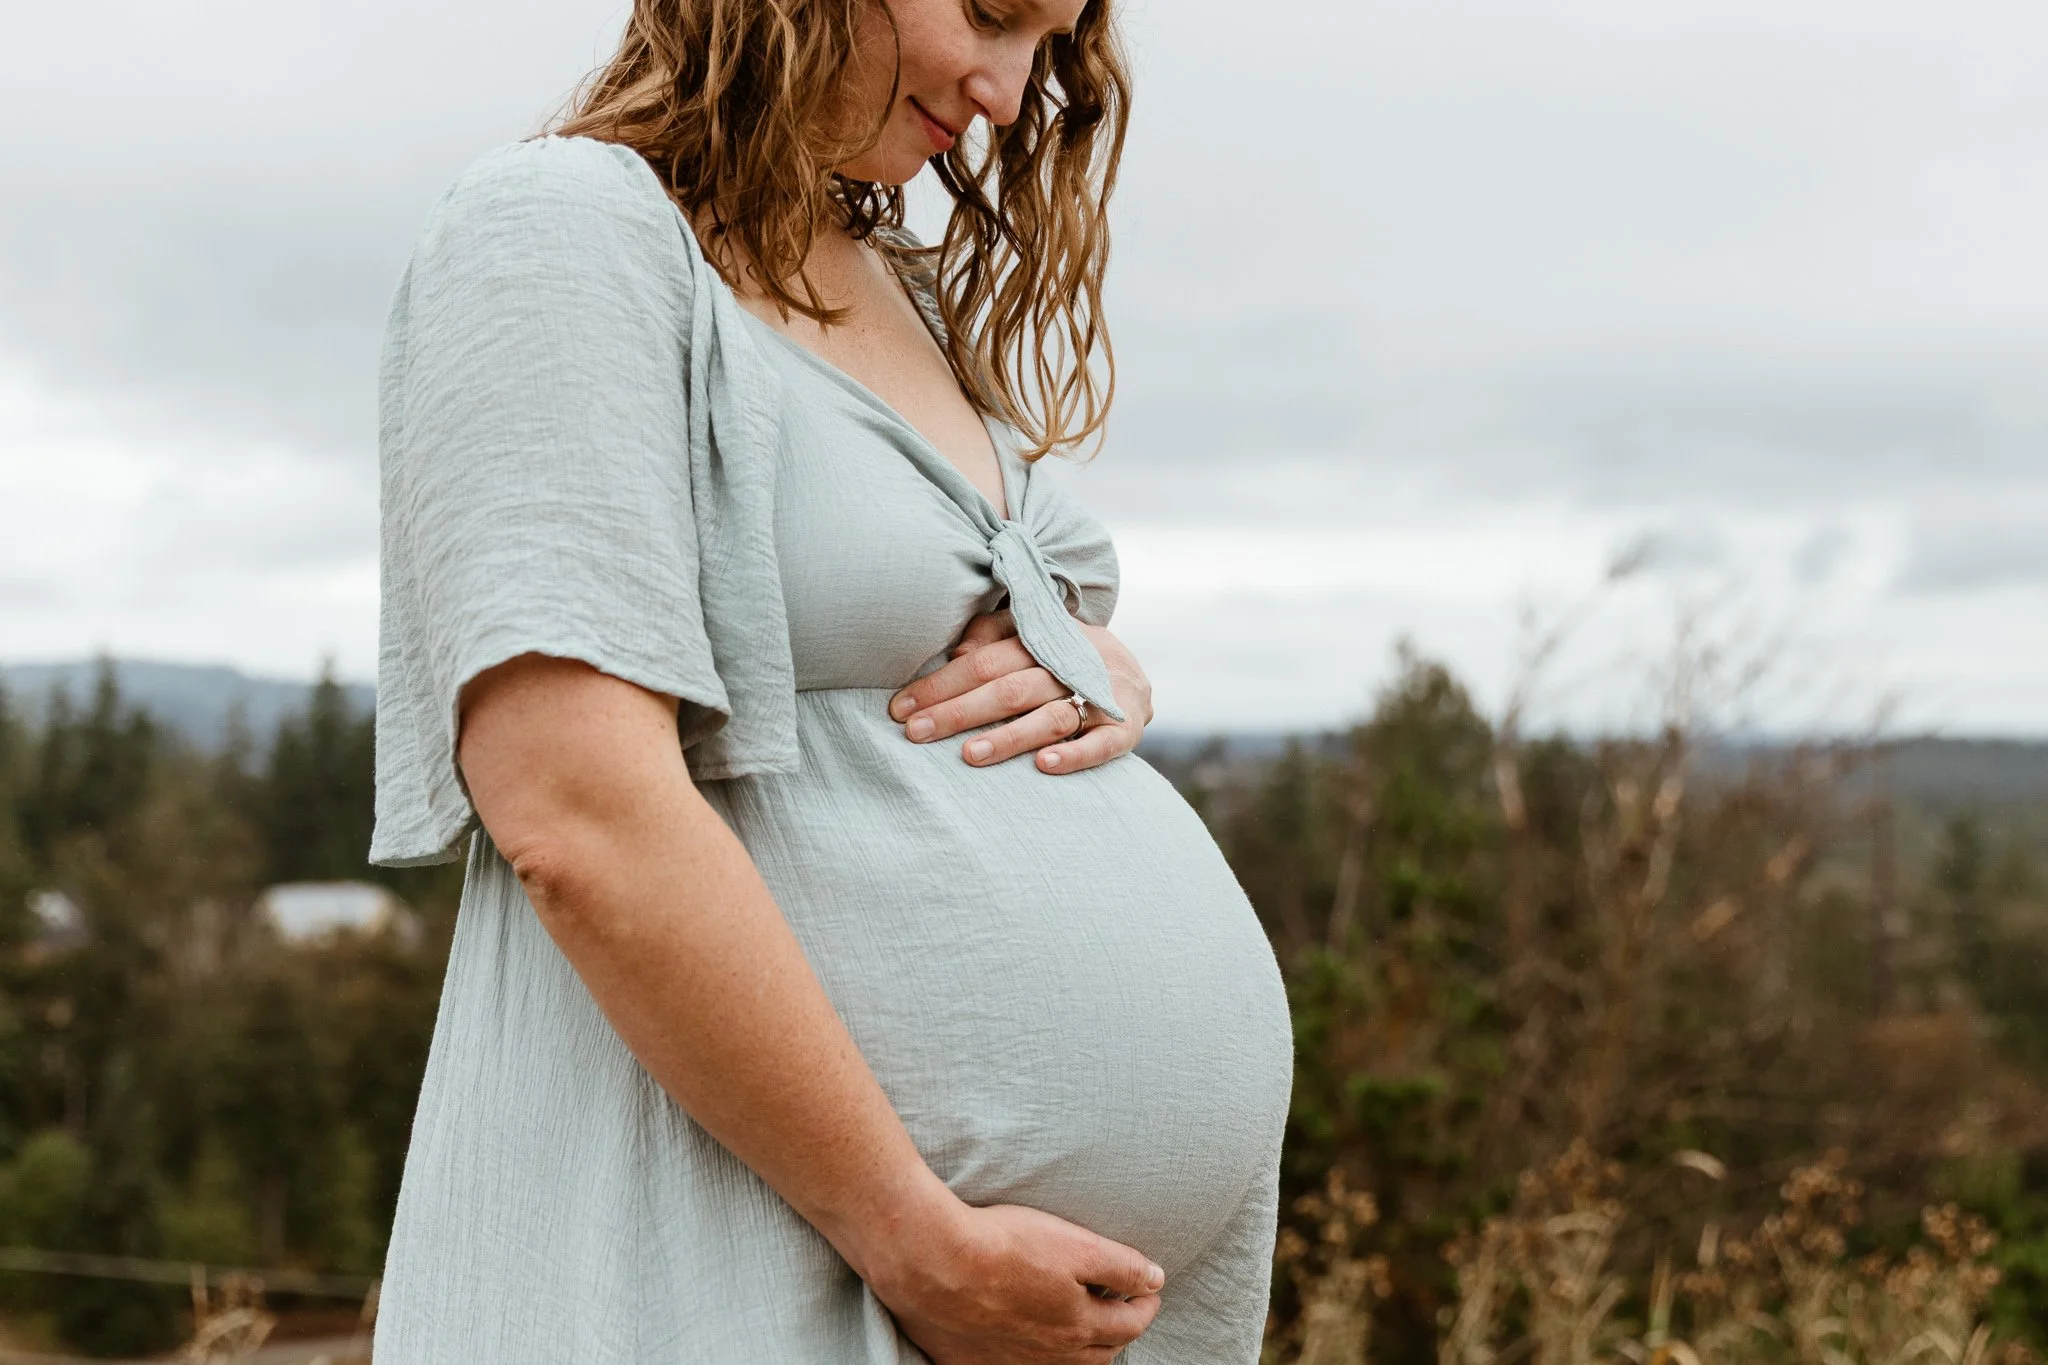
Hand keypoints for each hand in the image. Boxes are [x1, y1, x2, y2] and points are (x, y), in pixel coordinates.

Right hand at [859, 1200, 1165, 1364]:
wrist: (932, 1261)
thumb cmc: (1004, 1245)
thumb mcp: (1075, 1245)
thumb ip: (1120, 1266)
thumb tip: (1155, 1280)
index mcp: (1078, 1326)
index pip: (1130, 1324)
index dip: (1145, 1304)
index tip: (1149, 1289)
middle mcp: (1049, 1356)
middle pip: (1099, 1354)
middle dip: (1117, 1332)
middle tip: (1120, 1309)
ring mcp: (1010, 1364)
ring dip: (1078, 1349)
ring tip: (1078, 1326)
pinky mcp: (972, 1363)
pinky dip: (1030, 1358)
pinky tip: (1023, 1337)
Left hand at [886, 609, 1154, 773]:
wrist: (1134, 672)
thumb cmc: (1061, 655)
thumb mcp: (1030, 632)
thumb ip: (992, 635)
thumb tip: (956, 653)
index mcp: (1044, 638)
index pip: (985, 661)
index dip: (942, 684)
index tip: (902, 708)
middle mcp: (1073, 664)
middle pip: (1010, 689)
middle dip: (959, 711)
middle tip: (916, 733)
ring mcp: (1102, 696)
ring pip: (1051, 717)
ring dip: (1009, 737)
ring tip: (969, 756)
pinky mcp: (1127, 728)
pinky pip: (1103, 744)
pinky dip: (1075, 754)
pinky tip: (1043, 766)